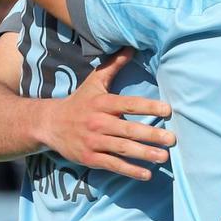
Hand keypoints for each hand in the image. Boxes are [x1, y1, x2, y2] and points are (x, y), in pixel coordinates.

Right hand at [36, 48, 174, 180]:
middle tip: (172, 139)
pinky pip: (112, 165)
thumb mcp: (94, 82)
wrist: (48, 124)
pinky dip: (130, 171)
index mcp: (102, 103)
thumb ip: (114, 66)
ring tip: (164, 157)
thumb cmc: (78, 102)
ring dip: (144, 154)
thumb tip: (132, 46)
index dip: (148, 106)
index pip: (128, 104)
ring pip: (122, 149)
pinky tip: (146, 174)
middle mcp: (98, 122)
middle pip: (128, 129)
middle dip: (151, 134)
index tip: (168, 110)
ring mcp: (93, 142)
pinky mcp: (89, 158)